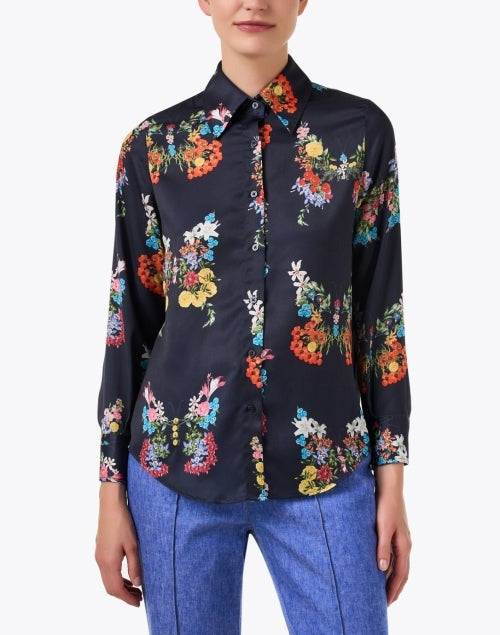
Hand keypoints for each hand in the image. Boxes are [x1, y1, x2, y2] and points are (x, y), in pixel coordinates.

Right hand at [95, 482, 142, 606]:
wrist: (110, 504)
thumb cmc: (123, 522)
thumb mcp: (133, 545)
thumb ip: (135, 565)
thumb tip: (137, 584)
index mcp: (108, 562)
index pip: (116, 589)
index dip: (127, 598)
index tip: (138, 603)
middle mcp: (100, 561)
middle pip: (110, 587)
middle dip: (124, 595)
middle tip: (139, 598)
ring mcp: (98, 555)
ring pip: (107, 579)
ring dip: (120, 586)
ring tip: (135, 588)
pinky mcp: (100, 549)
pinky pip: (106, 570)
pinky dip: (116, 577)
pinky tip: (126, 574)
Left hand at [374, 464, 411, 605]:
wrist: (389, 486)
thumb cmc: (386, 505)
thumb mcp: (383, 527)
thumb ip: (383, 548)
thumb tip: (382, 570)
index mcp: (404, 546)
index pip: (400, 575)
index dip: (394, 590)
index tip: (386, 603)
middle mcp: (404, 544)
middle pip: (402, 573)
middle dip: (394, 589)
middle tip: (385, 603)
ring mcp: (401, 538)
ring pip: (398, 564)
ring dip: (392, 579)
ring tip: (382, 590)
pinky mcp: (395, 532)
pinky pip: (394, 555)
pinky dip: (389, 566)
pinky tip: (380, 567)